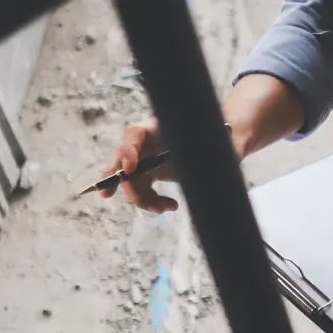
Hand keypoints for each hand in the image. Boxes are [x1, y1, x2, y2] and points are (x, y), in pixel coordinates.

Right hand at [95, 73, 304, 212]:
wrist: (225, 141)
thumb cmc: (220, 136)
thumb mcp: (219, 142)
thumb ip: (213, 152)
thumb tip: (212, 172)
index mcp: (158, 126)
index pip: (135, 134)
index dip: (127, 151)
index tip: (128, 169)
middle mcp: (147, 142)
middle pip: (123, 159)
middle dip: (114, 178)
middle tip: (107, 194)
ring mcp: (147, 158)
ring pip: (132, 181)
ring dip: (143, 198)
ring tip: (169, 207)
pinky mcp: (151, 174)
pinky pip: (143, 190)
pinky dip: (152, 202)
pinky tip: (171, 205)